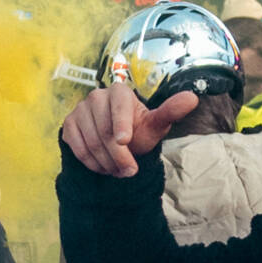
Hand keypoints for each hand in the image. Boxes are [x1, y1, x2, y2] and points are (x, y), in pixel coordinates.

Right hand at [60, 81, 197, 178]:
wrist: (117, 142)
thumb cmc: (139, 131)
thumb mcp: (156, 124)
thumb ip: (171, 111)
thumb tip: (192, 97)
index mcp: (119, 91)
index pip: (118, 106)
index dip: (121, 124)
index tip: (125, 142)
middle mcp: (96, 96)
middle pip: (104, 130)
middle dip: (118, 156)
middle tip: (130, 171)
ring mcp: (80, 109)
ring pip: (91, 142)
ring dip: (105, 162)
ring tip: (117, 170)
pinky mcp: (68, 123)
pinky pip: (77, 147)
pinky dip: (90, 162)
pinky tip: (102, 166)